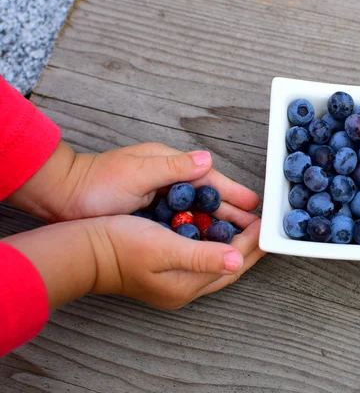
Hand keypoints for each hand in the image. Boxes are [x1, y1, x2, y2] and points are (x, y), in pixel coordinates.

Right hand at [4, 205, 264, 309]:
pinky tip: (215, 227)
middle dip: (247, 246)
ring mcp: (173, 281)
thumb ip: (202, 256)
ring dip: (231, 243)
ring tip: (245, 224)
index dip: (251, 244)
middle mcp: (183, 288)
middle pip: (226, 266)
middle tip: (261, 226)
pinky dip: (212, 241)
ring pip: (214, 261)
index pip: (231, 266)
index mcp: (186, 286)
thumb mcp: (164, 248)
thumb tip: (238, 260)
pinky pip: (199, 256)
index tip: (264, 226)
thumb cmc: (120, 244)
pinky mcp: (164, 269)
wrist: (82, 248)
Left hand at [7, 141, 258, 221]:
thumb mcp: (135, 172)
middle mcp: (168, 179)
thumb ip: (172, 167)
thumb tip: (207, 160)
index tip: (253, 204)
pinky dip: (197, 231)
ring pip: (197, 211)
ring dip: (218, 222)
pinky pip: (182, 222)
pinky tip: (208, 242)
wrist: (61, 196)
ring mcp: (160, 197)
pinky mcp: (151, 212)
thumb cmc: (96, 183)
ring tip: (240, 236)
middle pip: (208, 196)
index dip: (232, 192)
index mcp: (168, 163)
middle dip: (232, 210)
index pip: (209, 178)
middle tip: (255, 225)